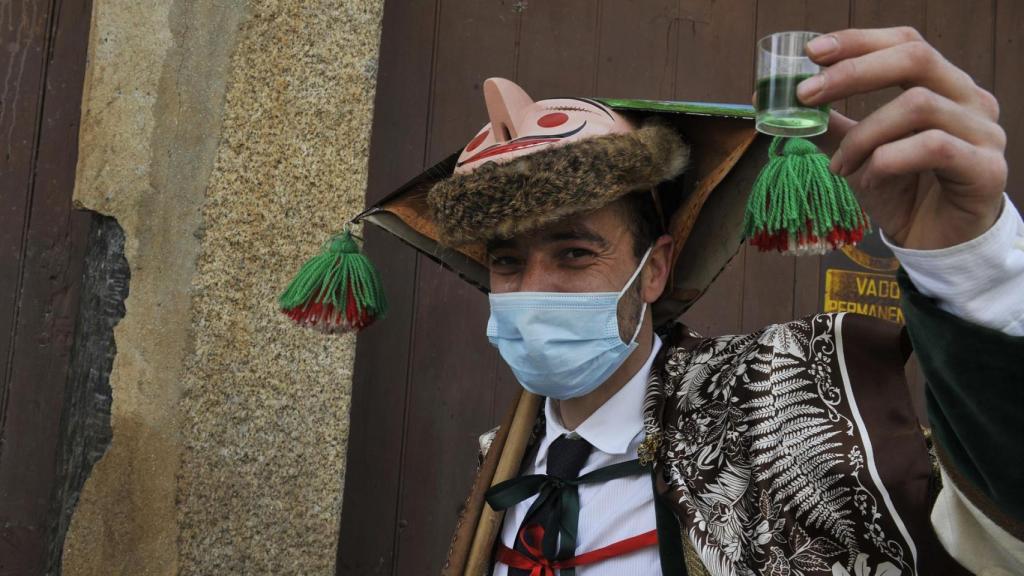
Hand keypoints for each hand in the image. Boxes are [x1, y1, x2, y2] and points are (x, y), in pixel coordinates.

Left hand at [796, 27, 1006, 249]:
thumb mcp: (857, 153)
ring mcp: (983, 132)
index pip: (905, 43)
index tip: (811, 52)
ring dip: (864, 135)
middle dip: (852, 73)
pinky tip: (870, 180)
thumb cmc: (901, 192)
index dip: (858, 41)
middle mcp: (969, 100)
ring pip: (917, 105)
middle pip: (915, 59)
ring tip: (841, 166)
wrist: (935, 244)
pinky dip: (889, 161)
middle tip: (806, 95)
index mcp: (942, 86)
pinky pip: (933, 147)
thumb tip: (783, 102)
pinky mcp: (987, 168)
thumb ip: (832, 125)